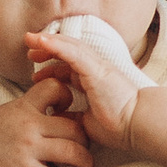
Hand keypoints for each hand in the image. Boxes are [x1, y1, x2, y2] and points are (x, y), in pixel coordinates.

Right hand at [0, 83, 92, 166]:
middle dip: (85, 139)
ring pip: (72, 152)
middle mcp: (28, 125)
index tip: (68, 108)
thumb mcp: (10, 111)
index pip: (55, 88)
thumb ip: (33, 108)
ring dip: (85, 161)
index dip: (67, 96)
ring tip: (86, 166)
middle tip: (85, 147)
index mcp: (24, 106)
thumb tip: (61, 106)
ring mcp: (27, 149)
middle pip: (73, 127)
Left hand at [26, 14, 150, 149]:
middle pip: (67, 53)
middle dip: (47, 50)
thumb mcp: (87, 123)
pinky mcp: (95, 68)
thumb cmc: (118, 126)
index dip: (52, 69)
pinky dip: (56, 44)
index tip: (36, 75)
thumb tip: (57, 119)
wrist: (136, 125)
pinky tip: (41, 40)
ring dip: (48, 42)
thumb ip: (73, 118)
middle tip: (30, 52)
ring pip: (68, 47)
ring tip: (30, 39)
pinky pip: (72, 52)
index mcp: (93, 82)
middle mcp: (94, 70)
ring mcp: (96, 66)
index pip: (69, 68)